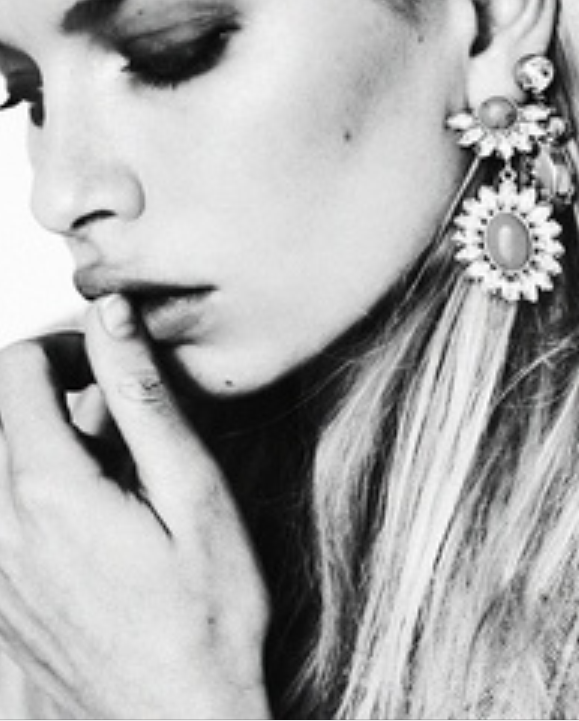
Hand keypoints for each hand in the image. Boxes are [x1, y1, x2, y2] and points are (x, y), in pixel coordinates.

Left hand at [0, 296, 270, 719]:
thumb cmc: (205, 617)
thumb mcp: (193, 494)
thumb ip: (142, 396)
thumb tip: (110, 314)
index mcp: (47, 490)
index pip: (15, 369)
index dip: (63, 346)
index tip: (106, 365)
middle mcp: (0, 524)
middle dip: (50, 389)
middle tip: (113, 415)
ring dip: (42, 437)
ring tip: (105, 467)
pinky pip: (0, 508)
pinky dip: (34, 484)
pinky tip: (89, 514)